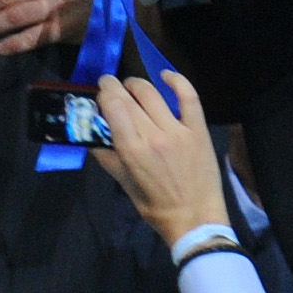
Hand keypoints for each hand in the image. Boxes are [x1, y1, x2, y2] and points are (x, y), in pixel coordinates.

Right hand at [89, 71, 231, 245]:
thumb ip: (108, 158)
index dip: (104, 93)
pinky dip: (177, 81)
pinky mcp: (198, 129)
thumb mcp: (124, 185)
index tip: (100, 90)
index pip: (113, 107)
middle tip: (110, 84)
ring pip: (153, 94)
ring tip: (131, 85)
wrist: (195, 218)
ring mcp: (178, 130)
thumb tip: (93, 136)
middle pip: (129, 98)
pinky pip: (189, 97)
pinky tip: (166, 75)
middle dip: (115, 86)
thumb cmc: (156, 206)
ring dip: (138, 84)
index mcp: (132, 150)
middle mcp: (154, 135)